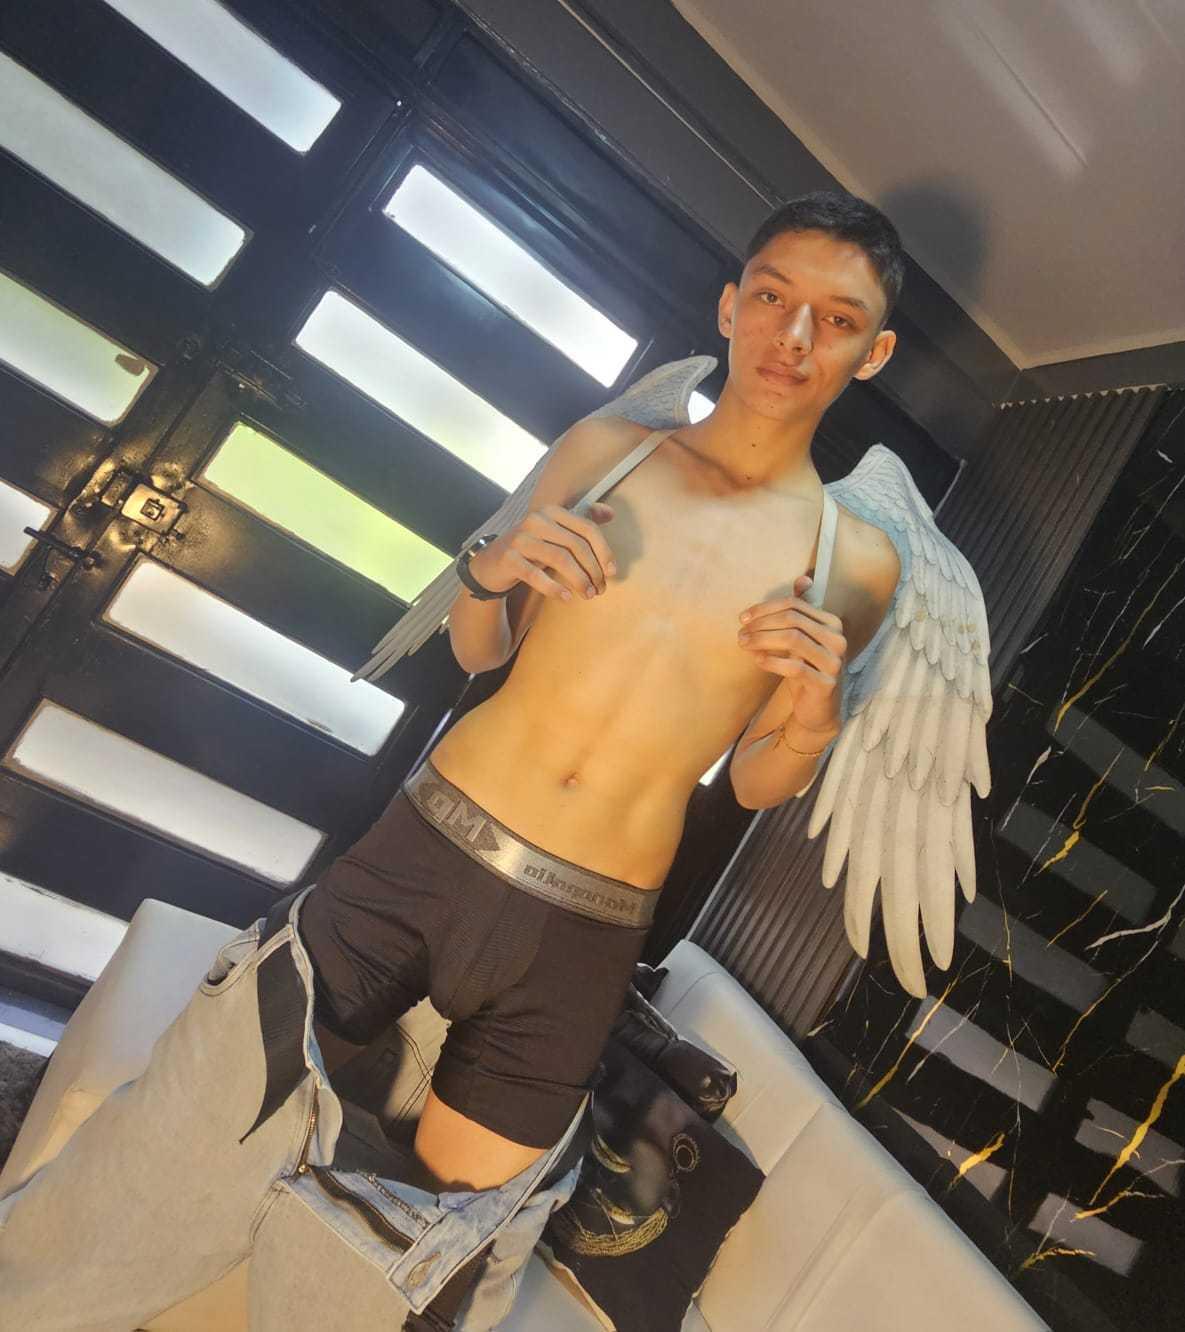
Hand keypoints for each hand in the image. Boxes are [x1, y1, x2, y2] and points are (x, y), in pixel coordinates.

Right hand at [469, 502, 617, 601]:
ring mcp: (520, 538)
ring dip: (579, 580)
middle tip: (600, 589)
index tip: (612, 572)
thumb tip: (611, 514)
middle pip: (576, 545)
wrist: (491, 563)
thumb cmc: (531, 549)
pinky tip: (567, 598)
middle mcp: (536, 520)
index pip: (587, 528)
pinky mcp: (509, 558)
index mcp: (552, 512)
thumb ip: (581, 521)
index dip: (604, 551)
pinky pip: (536, 575)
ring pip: (560, 558)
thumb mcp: (556, 532)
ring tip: (588, 595)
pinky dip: (554, 588)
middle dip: (593, 570)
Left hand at [737, 574, 845, 731]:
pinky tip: (757, 660)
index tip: (743, 617)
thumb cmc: (807, 668)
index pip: (795, 604)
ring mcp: (834, 663)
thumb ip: (801, 610)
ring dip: (762, 639)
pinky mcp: (826, 685)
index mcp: (832, 623)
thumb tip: (803, 578)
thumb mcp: (803, 638)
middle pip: (793, 619)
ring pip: (793, 639)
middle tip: (740, 633)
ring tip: (743, 644)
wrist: (819, 710)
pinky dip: (772, 661)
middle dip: (761, 623)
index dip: (765, 608)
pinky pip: (794, 668)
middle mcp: (838, 640)